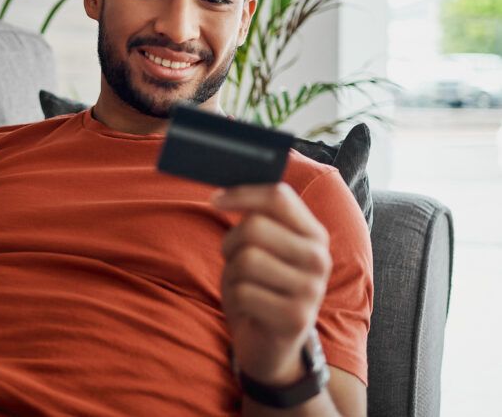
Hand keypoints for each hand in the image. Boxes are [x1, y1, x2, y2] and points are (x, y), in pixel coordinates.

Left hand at [213, 182, 331, 385]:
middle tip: (234, 261)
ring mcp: (311, 289)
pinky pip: (243, 292)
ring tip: (244, 286)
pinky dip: (234, 299)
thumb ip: (257, 218)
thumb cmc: (260, 287)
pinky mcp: (295, 317)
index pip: (279, 196)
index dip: (242, 193)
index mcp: (313, 234)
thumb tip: (224, 189)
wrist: (271, 345)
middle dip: (231, 243)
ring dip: (232, 274)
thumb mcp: (263, 249)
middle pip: (255, 227)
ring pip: (246, 259)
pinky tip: (248, 308)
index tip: (215, 200)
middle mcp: (319, 258)